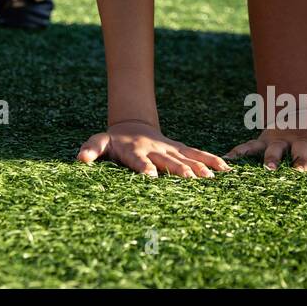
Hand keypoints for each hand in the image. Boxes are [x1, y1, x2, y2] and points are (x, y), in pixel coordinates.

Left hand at [77, 120, 228, 176]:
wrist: (132, 126)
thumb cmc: (114, 142)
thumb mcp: (99, 142)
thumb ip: (91, 149)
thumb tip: (80, 159)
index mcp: (134, 150)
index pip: (138, 160)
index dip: (144, 168)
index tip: (151, 177)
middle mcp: (154, 149)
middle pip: (167, 160)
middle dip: (178, 170)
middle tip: (189, 179)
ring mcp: (169, 149)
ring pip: (186, 157)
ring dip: (199, 166)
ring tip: (212, 177)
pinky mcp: (181, 149)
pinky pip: (198, 154)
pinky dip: (211, 160)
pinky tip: (226, 170)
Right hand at [226, 127, 306, 171]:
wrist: (297, 107)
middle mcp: (302, 140)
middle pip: (303, 152)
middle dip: (301, 163)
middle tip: (301, 174)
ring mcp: (282, 140)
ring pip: (276, 151)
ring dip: (272, 160)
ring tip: (268, 171)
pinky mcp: (265, 140)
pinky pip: (250, 147)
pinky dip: (239, 152)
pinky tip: (229, 159)